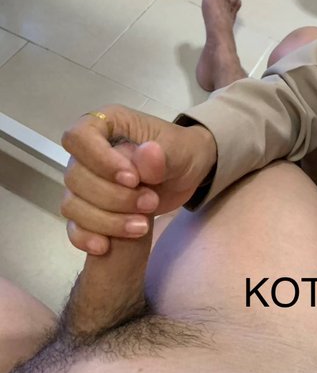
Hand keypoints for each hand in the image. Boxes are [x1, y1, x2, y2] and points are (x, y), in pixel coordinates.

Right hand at [61, 104, 216, 255]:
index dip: (100, 161)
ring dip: (106, 220)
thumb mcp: (180, 150)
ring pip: (73, 204)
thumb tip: (146, 155)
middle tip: (151, 202)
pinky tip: (105, 246)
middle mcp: (87, 153)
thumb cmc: (181, 151)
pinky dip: (86, 237)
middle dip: (114, 197)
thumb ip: (163, 155)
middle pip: (75, 177)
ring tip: (143, 225)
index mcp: (105, 125)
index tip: (132, 178)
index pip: (79, 138)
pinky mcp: (89, 209)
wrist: (187, 174)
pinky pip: (74, 226)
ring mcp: (85, 182)